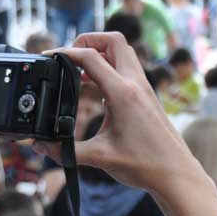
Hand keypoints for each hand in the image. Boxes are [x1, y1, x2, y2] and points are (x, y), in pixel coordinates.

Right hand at [34, 32, 202, 195]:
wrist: (176, 174)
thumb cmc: (144, 165)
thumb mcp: (99, 157)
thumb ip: (65, 152)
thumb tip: (40, 147)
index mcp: (122, 93)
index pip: (90, 57)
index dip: (65, 52)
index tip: (49, 57)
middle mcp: (135, 84)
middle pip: (113, 41)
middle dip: (88, 41)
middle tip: (70, 58)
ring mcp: (144, 88)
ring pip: (123, 52)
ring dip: (101, 53)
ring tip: (79, 71)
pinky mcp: (147, 96)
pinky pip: (128, 69)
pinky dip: (110, 68)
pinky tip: (97, 89)